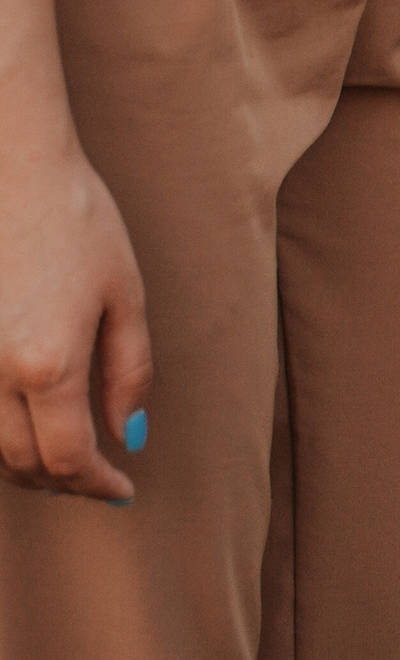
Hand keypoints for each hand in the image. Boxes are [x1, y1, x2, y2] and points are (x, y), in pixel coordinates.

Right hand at [0, 136, 150, 500]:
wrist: (11, 168)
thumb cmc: (77, 220)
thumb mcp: (123, 294)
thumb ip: (129, 372)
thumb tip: (126, 435)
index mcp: (48, 363)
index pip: (68, 458)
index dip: (96, 486)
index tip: (121, 490)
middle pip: (22, 462)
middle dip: (63, 481)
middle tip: (96, 476)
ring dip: (25, 463)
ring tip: (62, 456)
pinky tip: (23, 423)